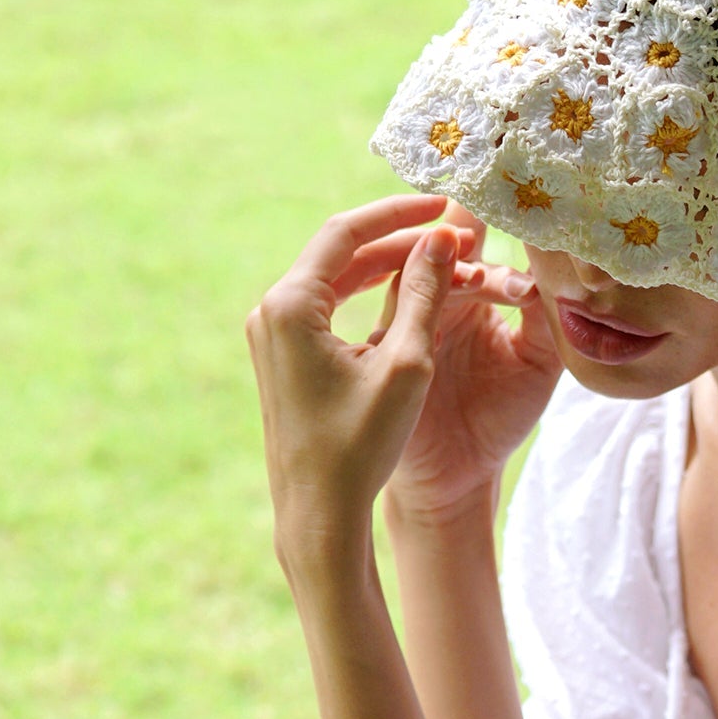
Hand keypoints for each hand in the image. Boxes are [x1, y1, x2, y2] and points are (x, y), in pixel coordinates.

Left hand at [244, 197, 546, 583]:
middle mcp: (269, 312)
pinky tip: (402, 294)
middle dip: (395, 239)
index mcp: (290, 306)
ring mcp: (269, 334)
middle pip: (337, 251)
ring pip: (332, 277)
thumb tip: (441, 237)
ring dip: (382, 266)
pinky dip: (363, 294)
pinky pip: (324, 306)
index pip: (346, 232)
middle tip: (449, 232)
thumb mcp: (405, 365)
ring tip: (435, 259)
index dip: (398, 213)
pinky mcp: (279, 356)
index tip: (443, 205)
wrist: (318, 513)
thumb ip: (422, 294)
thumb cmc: (361, 447)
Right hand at [375, 208, 562, 528]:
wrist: (460, 477)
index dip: (489, 214)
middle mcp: (435, 298)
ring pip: (417, 270)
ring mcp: (407, 320)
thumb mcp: (537, 363)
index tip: (516, 198)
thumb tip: (554, 269)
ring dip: (445, 264)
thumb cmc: (497, 419)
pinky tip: (447, 297)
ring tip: (479, 275)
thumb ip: (546, 316)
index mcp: (469, 292)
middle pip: (441, 243)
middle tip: (493, 230)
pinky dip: (420, 298)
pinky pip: (397, 310)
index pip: (474, 239)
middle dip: (464, 230)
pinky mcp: (390, 349)